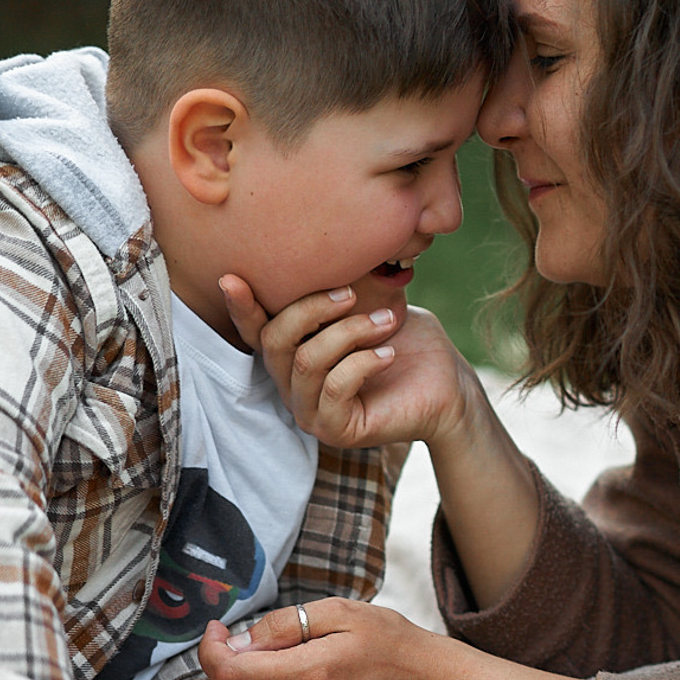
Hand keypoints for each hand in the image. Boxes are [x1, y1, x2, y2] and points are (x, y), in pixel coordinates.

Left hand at [201, 601, 611, 679]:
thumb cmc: (393, 645)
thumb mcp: (344, 613)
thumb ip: (285, 625)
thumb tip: (239, 641)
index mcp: (309, 675)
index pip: (228, 673)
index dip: (209, 649)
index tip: (219, 631)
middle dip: (219, 670)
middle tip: (238, 646)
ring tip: (257, 669)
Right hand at [220, 275, 481, 451]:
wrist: (447, 384)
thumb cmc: (408, 339)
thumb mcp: (369, 301)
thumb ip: (337, 286)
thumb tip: (320, 248)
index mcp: (293, 353)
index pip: (255, 331)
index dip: (241, 307)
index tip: (233, 277)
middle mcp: (291, 384)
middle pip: (275, 340)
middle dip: (313, 309)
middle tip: (352, 294)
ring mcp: (309, 411)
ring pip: (307, 361)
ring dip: (350, 333)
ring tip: (387, 322)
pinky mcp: (335, 431)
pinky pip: (334, 388)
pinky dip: (363, 363)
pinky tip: (389, 355)